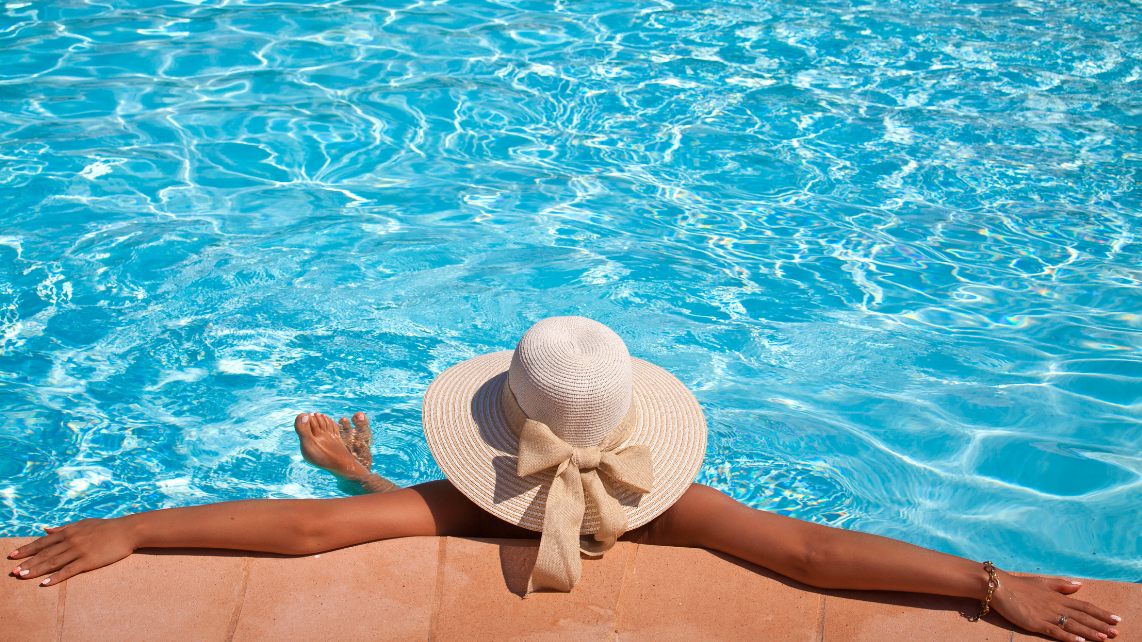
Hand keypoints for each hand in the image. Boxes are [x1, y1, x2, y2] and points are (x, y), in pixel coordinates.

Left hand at [8, 518, 137, 585]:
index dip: (27, 549)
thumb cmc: (107, 527)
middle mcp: (71, 540)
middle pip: (45, 553)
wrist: (128, 530)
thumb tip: (47, 530)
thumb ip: (64, 528)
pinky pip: (68, 570)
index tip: (13, 555)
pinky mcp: (88, 560)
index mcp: (69, 531)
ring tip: (23, 576)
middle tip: (14, 571)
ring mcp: (79, 550)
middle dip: (27, 562)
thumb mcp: (84, 524)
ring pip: (53, 562)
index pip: (43, 541)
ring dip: (36, 570)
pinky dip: (56, 577)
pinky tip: (45, 583)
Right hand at [992, 571, 1121, 641]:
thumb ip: (1061, 585)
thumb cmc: (1020, 585)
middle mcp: (1056, 606)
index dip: (1101, 613)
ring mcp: (1046, 615)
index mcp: (1058, 597)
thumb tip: (1079, 585)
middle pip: (1083, 617)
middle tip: (1117, 633)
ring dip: (1090, 632)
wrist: (999, 587)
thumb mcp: (1043, 582)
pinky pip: (1055, 632)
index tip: (1115, 618)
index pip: (1084, 606)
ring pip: (1072, 625)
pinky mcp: (1035, 623)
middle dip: (1101, 625)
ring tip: (1104, 638)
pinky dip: (1068, 637)